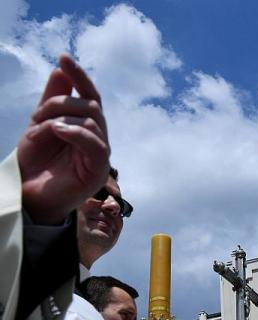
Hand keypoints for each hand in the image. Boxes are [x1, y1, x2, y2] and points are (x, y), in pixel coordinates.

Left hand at [18, 53, 109, 223]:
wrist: (30, 196)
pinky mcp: (98, 171)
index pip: (90, 96)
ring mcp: (100, 155)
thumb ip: (51, 101)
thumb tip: (60, 71)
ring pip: (92, 122)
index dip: (79, 76)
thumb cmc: (36, 165)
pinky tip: (57, 130)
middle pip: (90, 106)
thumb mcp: (38, 126)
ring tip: (42, 129)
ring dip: (62, 119)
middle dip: (61, 103)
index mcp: (86, 128)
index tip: (63, 57)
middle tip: (37, 116)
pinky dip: (76, 133)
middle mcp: (98, 139)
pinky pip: (95, 144)